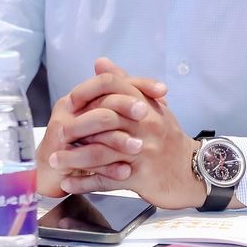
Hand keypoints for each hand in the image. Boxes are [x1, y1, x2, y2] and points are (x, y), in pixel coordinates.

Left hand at [47, 59, 206, 209]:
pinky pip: (106, 179)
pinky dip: (85, 182)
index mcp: (146, 105)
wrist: (191, 172)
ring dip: (74, 158)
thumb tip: (100, 62)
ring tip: (56, 161)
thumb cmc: (167, 138)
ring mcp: (143, 151)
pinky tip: (69, 183)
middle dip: (75, 128)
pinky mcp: (140, 177)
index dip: (87, 92)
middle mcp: (146, 125)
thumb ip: (125, 84)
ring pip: (100, 152)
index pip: (113, 87)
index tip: (69, 102)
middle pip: (102, 119)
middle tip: (56, 135)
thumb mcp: (152, 107)